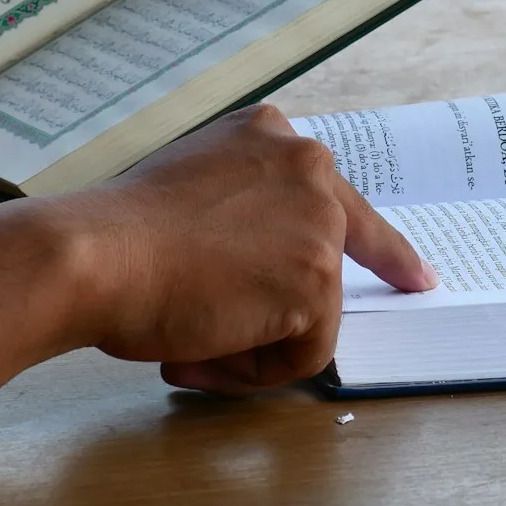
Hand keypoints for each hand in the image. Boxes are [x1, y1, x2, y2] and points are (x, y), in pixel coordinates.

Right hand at [44, 104, 436, 393]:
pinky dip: (253, 370)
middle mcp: (305, 164)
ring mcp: (317, 221)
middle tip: (409, 290)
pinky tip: (199, 353)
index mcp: (266, 134)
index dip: (371, 237)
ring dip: (254, 340)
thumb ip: (235, 210)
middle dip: (355, 279)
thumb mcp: (187, 187)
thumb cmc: (114, 234)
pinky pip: (303, 353)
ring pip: (312, 309)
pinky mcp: (317, 279)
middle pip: (343, 241)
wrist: (94, 254)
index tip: (410, 267)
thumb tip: (256, 268)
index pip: (328, 187)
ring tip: (188, 340)